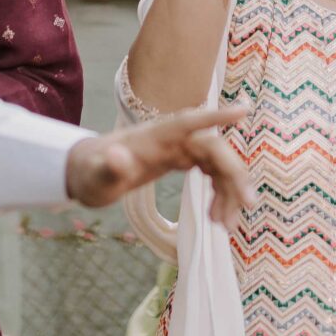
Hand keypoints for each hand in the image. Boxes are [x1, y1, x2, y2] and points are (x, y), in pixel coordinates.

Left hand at [66, 105, 253, 231]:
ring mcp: (178, 148)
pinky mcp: (180, 160)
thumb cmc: (90, 172)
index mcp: (156, 136)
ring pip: (217, 164)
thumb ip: (109, 167)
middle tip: (247, 206)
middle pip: (214, 148)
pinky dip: (218, 194)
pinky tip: (216, 217)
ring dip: (228, 192)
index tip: (245, 110)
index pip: (191, 120)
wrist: (88, 172)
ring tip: (225, 226)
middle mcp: (172, 138)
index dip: (218, 115)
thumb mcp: (96, 176)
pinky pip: (210, 173)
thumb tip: (118, 157)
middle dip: (234, 174)